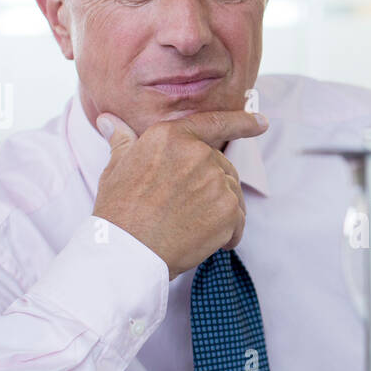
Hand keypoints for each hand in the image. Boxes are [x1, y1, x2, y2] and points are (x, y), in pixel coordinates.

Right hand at [91, 109, 268, 280]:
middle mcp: (199, 153)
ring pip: (232, 194)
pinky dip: (228, 233)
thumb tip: (109, 120)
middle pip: (222, 167)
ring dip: (219, 211)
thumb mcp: (116, 168)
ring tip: (190, 227)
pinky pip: (239, 220)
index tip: (261, 122)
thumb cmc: (119, 211)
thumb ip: (123, 141)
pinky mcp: (229, 210)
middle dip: (212, 187)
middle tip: (185, 210)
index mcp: (171, 136)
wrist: (128, 251)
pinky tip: (206, 241)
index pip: (214, 123)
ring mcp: (216, 181)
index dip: (242, 122)